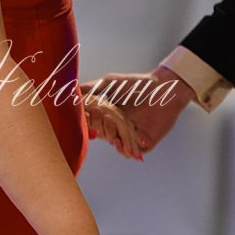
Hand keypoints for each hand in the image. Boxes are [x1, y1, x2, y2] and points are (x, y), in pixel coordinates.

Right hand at [80, 66, 195, 153]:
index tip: (86, 120)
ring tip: (115, 137)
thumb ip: (90, 87)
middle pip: (105, 136)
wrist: (163, 88)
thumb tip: (70, 91)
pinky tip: (128, 146)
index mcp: (109, 114)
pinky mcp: (146, 142)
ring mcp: (132, 135)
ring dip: (115, 142)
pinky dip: (129, 151)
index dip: (89, 125)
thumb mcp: (110, 82)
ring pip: (118, 146)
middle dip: (104, 130)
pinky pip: (134, 152)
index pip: (94, 125)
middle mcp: (119, 126)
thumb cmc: (137, 84)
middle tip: (107, 119)